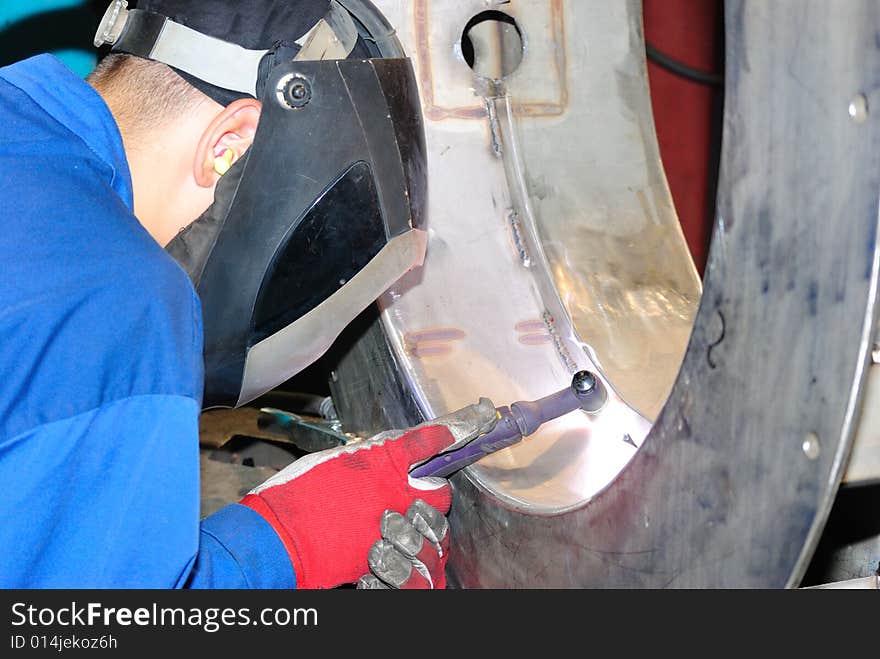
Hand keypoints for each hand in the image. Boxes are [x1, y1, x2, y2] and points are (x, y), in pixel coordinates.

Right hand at [240, 399, 496, 588]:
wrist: (275, 537)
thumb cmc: (294, 495)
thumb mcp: (330, 461)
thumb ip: (364, 458)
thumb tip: (383, 454)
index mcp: (380, 462)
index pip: (426, 442)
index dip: (451, 432)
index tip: (470, 426)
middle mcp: (393, 494)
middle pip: (439, 495)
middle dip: (434, 497)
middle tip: (421, 499)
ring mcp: (392, 530)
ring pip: (433, 535)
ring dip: (425, 537)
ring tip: (408, 537)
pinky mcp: (383, 561)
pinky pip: (416, 571)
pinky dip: (413, 572)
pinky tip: (405, 567)